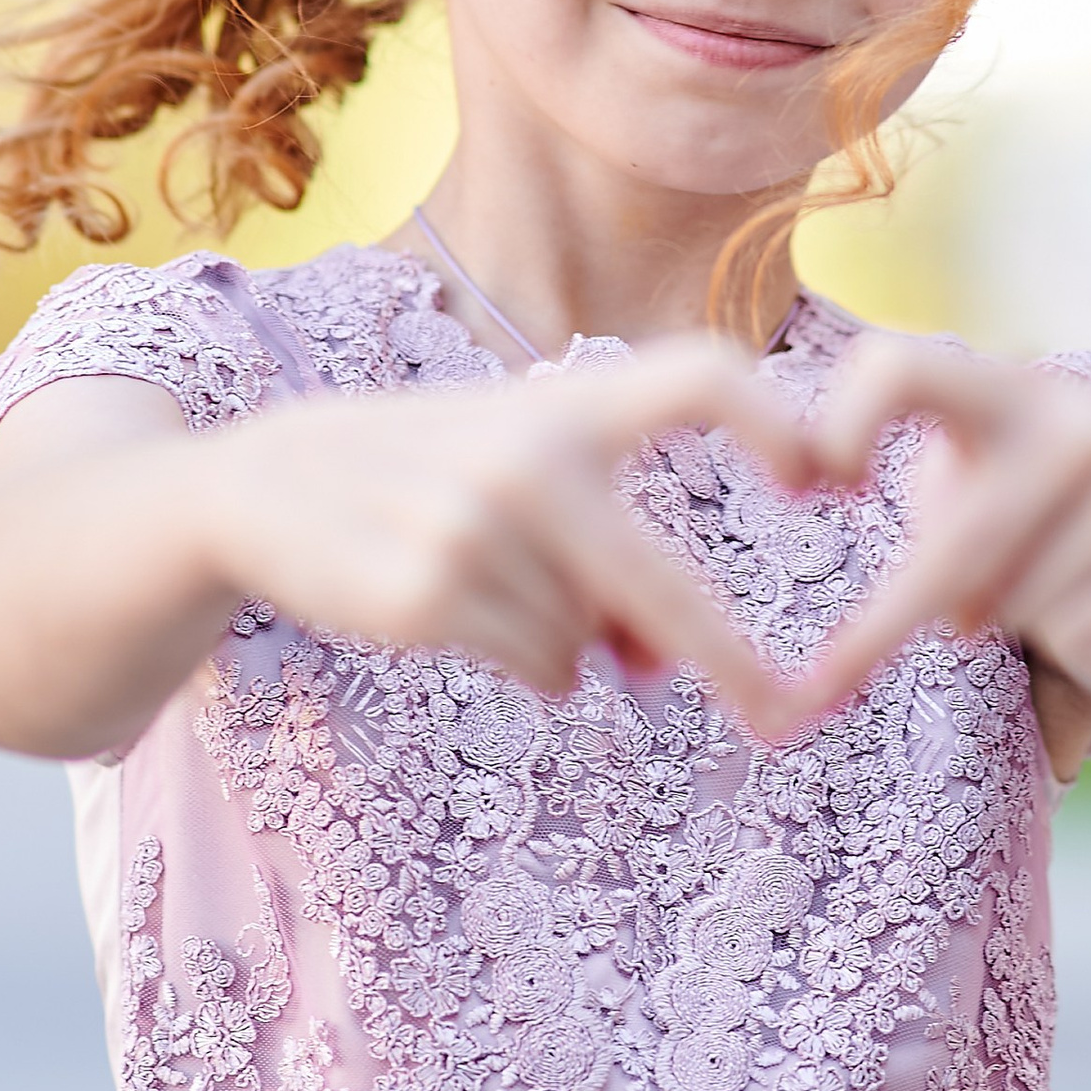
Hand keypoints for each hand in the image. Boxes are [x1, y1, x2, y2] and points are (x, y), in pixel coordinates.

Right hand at [199, 337, 822, 739]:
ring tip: (494, 582)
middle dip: (732, 661)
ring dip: (569, 641)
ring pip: (588, 641)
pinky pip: (539, 668)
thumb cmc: (428, 476)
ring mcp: (476, 530)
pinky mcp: (428, 596)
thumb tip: (659, 663)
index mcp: (566, 405)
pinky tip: (462, 611)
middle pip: (664, 585)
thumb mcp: (519, 473)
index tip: (825, 478)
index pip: (699, 375)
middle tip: (788, 716)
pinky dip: (528, 664)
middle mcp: (529, 459)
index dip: (775, 418)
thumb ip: (606, 547)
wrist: (265, 485)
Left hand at [794, 343, 1090, 756]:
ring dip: (1022, 626)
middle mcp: (1080, 422)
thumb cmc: (1087, 526)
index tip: (817, 481)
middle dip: (893, 618)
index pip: (902, 366)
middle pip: (962, 534)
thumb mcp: (1006, 495)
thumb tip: (864, 615)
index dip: (847, 415)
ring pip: (1029, 601)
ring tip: (1052, 603)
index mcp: (1008, 397)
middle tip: (831, 678)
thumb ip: (939, 523)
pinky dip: (1087, 649)